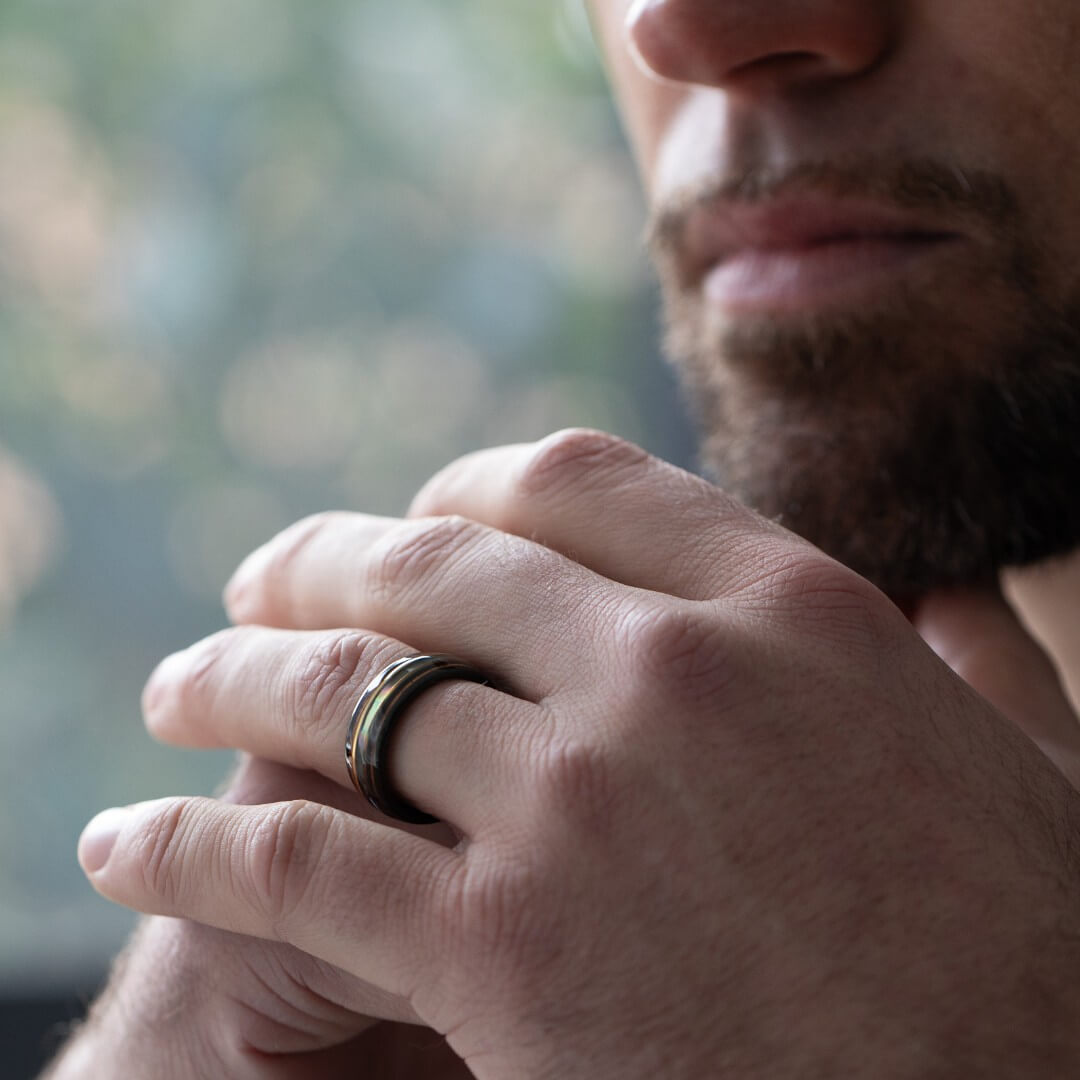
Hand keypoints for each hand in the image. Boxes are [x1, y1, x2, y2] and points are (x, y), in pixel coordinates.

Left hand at [77, 431, 1079, 1077]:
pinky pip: (297, 862)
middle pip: (436, 567)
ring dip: (232, 682)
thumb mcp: (1023, 770)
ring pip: (348, 694)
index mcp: (792, 607)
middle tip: (258, 585)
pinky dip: (189, 844)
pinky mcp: (507, 953)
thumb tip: (964, 596)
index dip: (467, 489)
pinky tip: (126, 841)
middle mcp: (674, 672)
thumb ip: (980, 662)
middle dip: (322, 562)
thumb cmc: (1027, 961)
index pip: (574, 479)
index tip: (414, 522)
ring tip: (176, 690)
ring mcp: (582, 803)